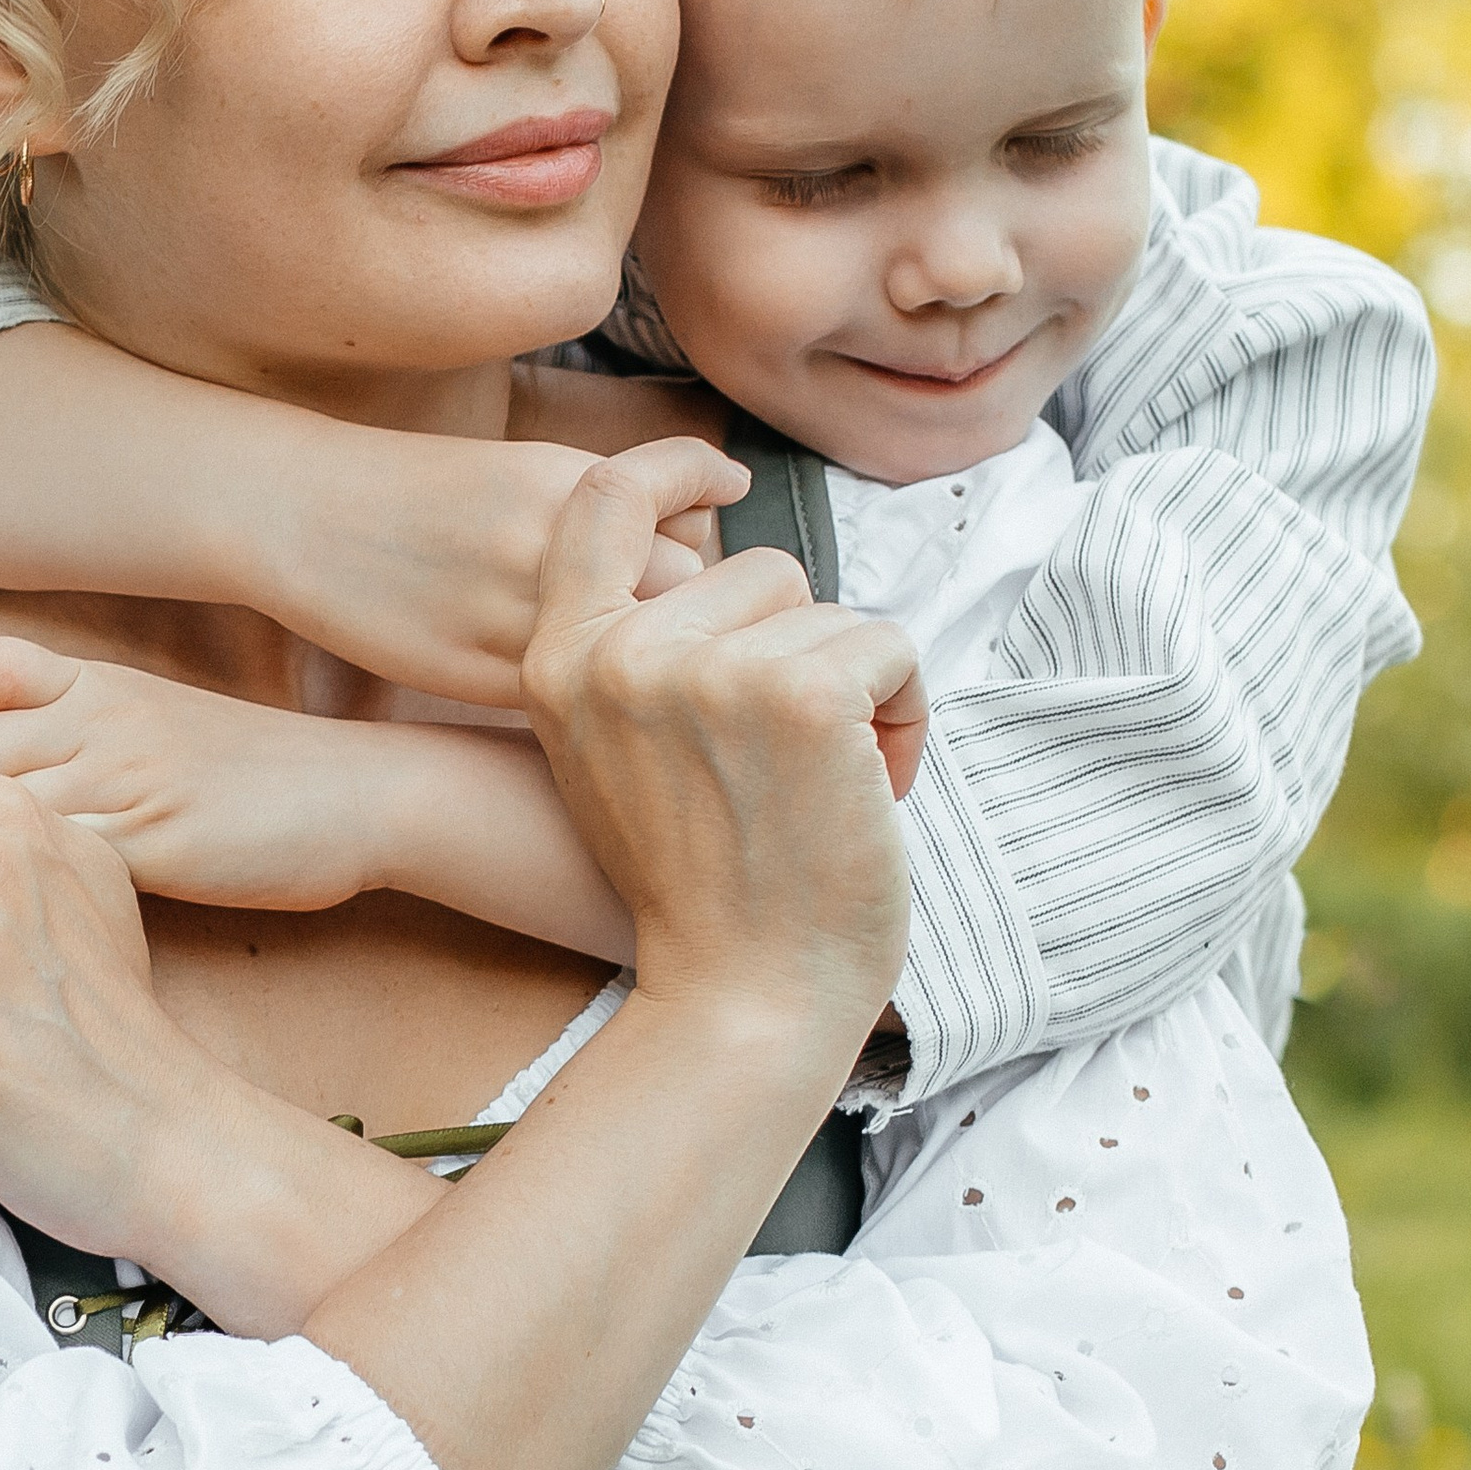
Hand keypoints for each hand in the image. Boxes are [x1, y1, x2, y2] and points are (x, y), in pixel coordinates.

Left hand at [0, 634, 382, 910]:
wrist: (355, 795)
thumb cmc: (245, 769)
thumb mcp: (131, 708)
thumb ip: (33, 697)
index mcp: (90, 682)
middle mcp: (97, 720)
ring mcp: (124, 780)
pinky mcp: (150, 846)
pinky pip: (49, 866)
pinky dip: (10, 903)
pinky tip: (4, 933)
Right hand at [259, 424, 729, 709]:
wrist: (305, 514)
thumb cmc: (419, 494)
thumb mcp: (520, 470)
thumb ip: (608, 500)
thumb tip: (704, 511)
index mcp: (567, 480)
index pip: (690, 514)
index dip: (704, 544)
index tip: (712, 556)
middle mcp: (552, 542)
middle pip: (684, 588)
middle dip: (697, 612)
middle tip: (687, 631)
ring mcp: (514, 612)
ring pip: (636, 654)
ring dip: (654, 666)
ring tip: (643, 672)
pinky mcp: (478, 674)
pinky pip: (578, 703)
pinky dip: (597, 703)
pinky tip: (587, 701)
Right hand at [520, 442, 925, 1049]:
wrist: (744, 1001)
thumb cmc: (703, 893)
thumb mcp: (613, 760)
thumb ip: (638, 662)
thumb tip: (721, 575)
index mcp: (563, 663)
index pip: (601, 502)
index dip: (670, 468)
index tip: (723, 477)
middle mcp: (625, 654)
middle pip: (758, 570)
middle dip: (799, 650)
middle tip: (790, 762)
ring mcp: (713, 669)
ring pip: (830, 613)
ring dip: (857, 691)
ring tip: (827, 788)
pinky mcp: (804, 692)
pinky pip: (890, 646)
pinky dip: (908, 714)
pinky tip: (873, 791)